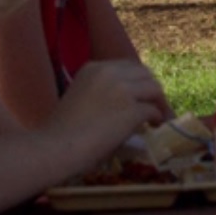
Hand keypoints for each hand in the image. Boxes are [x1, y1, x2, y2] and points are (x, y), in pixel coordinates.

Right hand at [46, 59, 167, 151]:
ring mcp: (122, 90)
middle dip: (151, 90)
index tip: (141, 95)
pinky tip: (154, 126)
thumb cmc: (61, 130)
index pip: (128, 67)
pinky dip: (157, 118)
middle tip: (154, 106)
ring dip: (159, 103)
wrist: (56, 147)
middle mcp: (109, 73)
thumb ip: (101, 91)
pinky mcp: (131, 110)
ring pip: (154, 89)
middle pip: (145, 74)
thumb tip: (124, 101)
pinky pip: (153, 110)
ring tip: (157, 117)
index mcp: (93, 68)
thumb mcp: (80, 96)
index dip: (138, 82)